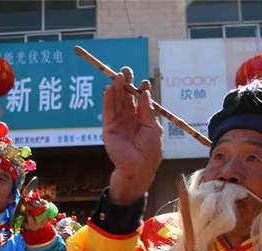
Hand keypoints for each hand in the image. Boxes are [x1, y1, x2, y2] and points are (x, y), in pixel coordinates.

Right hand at [104, 67, 162, 203]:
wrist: (138, 168)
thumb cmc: (150, 151)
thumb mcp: (153, 128)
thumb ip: (147, 110)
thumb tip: (144, 92)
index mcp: (143, 118)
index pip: (141, 99)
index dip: (141, 89)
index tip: (144, 82)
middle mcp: (130, 118)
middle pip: (126, 96)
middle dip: (126, 83)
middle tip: (127, 71)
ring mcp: (119, 122)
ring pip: (116, 101)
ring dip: (116, 88)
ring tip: (118, 76)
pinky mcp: (109, 128)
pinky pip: (107, 111)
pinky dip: (107, 99)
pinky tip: (109, 89)